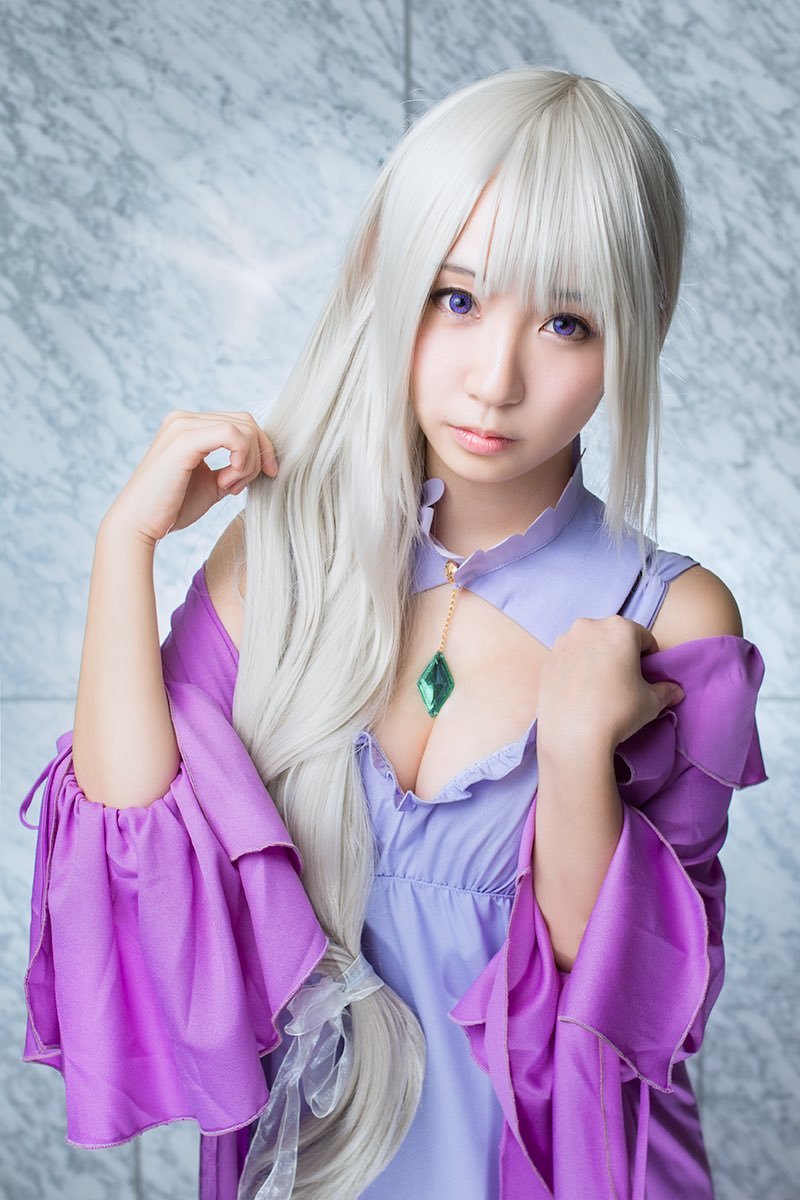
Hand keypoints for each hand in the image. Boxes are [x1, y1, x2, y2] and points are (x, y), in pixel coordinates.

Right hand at [102, 409, 278, 546]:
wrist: (139, 525)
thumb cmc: (172, 508)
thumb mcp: (211, 485)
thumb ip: (233, 469)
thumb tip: (259, 463)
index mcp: (189, 426)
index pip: (240, 423)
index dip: (261, 448)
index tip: (267, 475)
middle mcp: (184, 419)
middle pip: (245, 422)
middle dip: (258, 456)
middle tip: (242, 486)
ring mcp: (182, 425)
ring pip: (243, 428)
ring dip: (248, 462)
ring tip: (230, 486)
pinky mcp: (184, 439)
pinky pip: (232, 435)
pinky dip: (241, 459)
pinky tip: (228, 481)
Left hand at [536, 616, 684, 760]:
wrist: (573, 736)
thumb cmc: (618, 711)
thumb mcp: (652, 702)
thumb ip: (666, 690)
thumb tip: (675, 691)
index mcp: (619, 628)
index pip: (643, 637)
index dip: (650, 657)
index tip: (648, 676)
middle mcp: (588, 626)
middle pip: (613, 637)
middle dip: (621, 654)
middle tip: (625, 681)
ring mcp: (564, 642)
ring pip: (588, 646)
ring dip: (597, 659)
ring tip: (601, 688)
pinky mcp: (547, 660)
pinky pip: (570, 660)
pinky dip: (577, 669)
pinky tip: (581, 692)